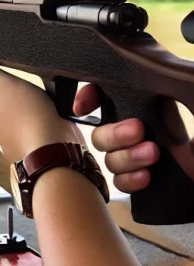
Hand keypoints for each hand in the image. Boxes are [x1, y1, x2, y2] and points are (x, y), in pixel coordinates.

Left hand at [0, 53, 83, 162]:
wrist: (54, 153)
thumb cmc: (30, 118)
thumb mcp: (6, 86)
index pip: (5, 100)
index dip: (20, 93)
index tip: (32, 94)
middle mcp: (6, 137)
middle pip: (22, 114)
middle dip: (35, 108)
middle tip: (46, 104)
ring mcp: (25, 150)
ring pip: (37, 129)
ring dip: (47, 122)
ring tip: (57, 118)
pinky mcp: (44, 159)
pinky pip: (50, 142)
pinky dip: (57, 137)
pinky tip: (64, 132)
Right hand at [74, 84, 193, 192]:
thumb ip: (179, 90)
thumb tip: (160, 80)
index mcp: (151, 106)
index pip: (106, 96)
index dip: (89, 98)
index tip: (85, 105)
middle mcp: (141, 130)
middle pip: (102, 132)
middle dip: (114, 132)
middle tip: (138, 130)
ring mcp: (141, 158)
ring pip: (109, 159)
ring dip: (126, 157)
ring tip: (153, 155)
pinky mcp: (147, 184)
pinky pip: (120, 183)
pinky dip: (129, 180)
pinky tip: (147, 177)